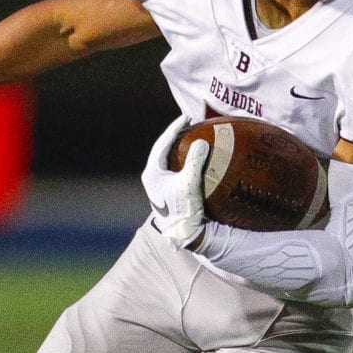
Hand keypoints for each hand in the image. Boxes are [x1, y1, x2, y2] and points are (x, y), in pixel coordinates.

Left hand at [141, 114, 208, 248]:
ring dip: (181, 148)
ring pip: (169, 159)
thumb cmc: (182, 211)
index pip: (162, 143)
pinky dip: (186, 161)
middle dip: (176, 135)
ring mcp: (160, 186)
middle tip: (190, 123)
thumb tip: (200, 142)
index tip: (187, 116)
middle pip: (163, 149)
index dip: (174, 128)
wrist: (182, 235)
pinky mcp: (169, 192)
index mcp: (152, 173)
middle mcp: (153, 177)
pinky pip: (177, 169)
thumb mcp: (189, 184)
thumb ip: (194, 162)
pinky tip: (198, 159)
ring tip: (193, 137)